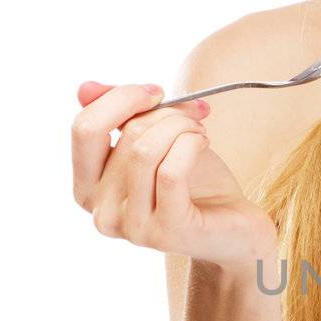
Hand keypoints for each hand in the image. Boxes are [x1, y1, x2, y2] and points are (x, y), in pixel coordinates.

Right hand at [71, 81, 277, 268]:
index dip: (121, 99)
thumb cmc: (194, 183)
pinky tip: (204, 143)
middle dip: (166, 113)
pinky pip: (170, 171)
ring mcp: (132, 227)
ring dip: (182, 127)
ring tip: (200, 132)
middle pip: (126, 135)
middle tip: (193, 115)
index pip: (85, 129)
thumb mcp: (154, 140)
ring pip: (146, 150)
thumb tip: (85, 88)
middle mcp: (102, 213)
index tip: (156, 92)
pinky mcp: (166, 232)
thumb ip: (120, 116)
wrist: (235, 227)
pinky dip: (191, 145)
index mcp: (88, 189)